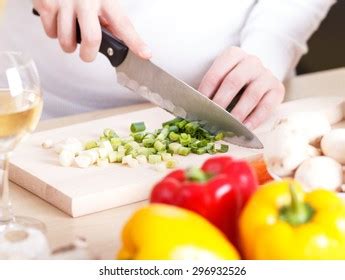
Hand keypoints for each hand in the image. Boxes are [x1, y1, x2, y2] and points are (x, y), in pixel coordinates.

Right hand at [33, 0, 150, 61]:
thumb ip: (109, 17)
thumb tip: (116, 39)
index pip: (124, 24)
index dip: (135, 42)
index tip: (145, 54)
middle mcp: (86, 0)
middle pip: (92, 40)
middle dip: (88, 55)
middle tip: (87, 54)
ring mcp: (66, 2)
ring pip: (67, 41)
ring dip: (68, 46)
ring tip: (70, 35)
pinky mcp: (47, 4)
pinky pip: (50, 33)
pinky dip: (53, 33)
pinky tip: (58, 21)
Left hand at [198, 47, 284, 128]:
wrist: (258, 75)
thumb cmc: (232, 80)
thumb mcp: (221, 77)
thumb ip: (209, 90)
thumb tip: (194, 110)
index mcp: (233, 55)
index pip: (217, 73)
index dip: (206, 91)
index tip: (199, 107)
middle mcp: (251, 61)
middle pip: (234, 81)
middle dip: (221, 102)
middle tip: (212, 119)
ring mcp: (266, 74)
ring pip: (252, 94)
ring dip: (238, 113)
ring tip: (227, 126)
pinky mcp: (278, 88)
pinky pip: (266, 106)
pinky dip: (254, 119)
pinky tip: (244, 128)